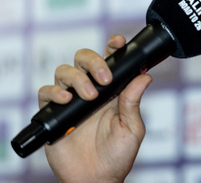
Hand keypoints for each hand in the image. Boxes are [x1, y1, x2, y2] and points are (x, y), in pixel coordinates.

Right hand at [38, 35, 151, 182]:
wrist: (96, 179)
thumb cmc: (118, 155)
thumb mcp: (132, 128)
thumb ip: (133, 102)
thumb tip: (144, 76)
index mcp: (113, 90)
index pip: (111, 61)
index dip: (113, 47)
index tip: (117, 42)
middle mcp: (91, 90)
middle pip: (84, 59)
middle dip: (94, 61)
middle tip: (105, 79)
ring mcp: (71, 101)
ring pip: (64, 71)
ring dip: (77, 78)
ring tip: (89, 96)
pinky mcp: (54, 114)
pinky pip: (46, 93)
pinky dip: (54, 92)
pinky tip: (65, 99)